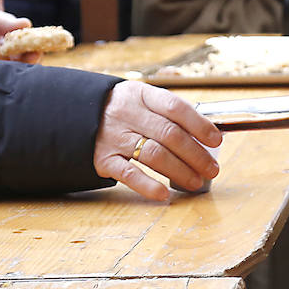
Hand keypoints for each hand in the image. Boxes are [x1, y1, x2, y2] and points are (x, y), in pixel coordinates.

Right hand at [93, 80, 221, 200]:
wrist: (71, 114)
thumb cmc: (119, 108)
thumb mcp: (139, 98)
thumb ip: (166, 112)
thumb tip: (205, 132)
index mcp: (140, 94)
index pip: (175, 107)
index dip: (199, 124)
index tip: (216, 140)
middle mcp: (127, 114)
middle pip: (169, 135)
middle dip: (196, 154)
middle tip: (212, 168)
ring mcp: (114, 137)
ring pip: (154, 155)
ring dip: (180, 170)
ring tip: (197, 181)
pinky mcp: (103, 159)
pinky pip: (128, 174)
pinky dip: (148, 185)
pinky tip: (164, 193)